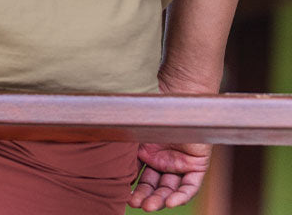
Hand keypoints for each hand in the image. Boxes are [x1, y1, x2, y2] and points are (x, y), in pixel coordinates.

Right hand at [128, 68, 217, 210]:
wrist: (180, 88)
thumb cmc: (155, 99)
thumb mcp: (134, 121)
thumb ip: (121, 134)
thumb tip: (94, 136)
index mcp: (147, 150)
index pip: (140, 175)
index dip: (132, 187)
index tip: (121, 194)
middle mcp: (163, 158)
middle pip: (154, 185)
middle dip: (144, 196)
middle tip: (134, 202)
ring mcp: (180, 161)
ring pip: (170, 188)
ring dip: (160, 200)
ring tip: (149, 206)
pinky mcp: (197, 162)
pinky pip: (190, 185)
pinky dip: (181, 196)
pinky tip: (170, 203)